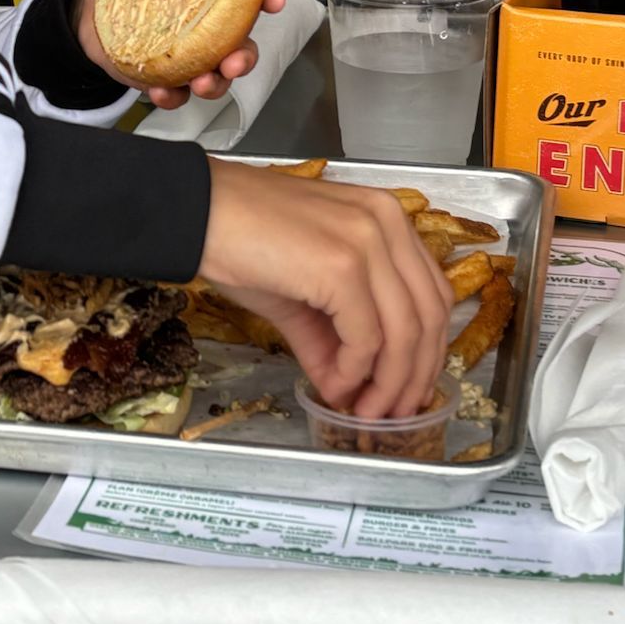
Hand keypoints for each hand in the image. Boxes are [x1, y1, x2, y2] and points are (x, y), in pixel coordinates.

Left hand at [75, 0, 286, 110]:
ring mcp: (186, 53)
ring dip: (216, 83)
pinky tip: (160, 92)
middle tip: (236, 60)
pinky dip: (172, 96)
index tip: (274, 1)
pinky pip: (175, 93)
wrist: (82, 5)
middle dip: (246, 55)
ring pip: (215, 74)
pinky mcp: (161, 75)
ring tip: (202, 82)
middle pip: (241, 42)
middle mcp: (207, 23)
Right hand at [199, 161, 452, 418]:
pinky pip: (366, 336)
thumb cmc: (236, 236)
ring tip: (366, 409)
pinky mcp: (342, 266)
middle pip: (430, 314)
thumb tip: (344, 386)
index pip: (431, 292)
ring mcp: (367, 241)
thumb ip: (330, 337)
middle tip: (392, 410)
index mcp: (385, 218)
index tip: (406, 386)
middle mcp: (387, 222)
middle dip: (415, 373)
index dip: (427, 349)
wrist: (193, 213)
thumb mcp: (297, 290)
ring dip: (389, 382)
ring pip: (406, 331)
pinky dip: (356, 371)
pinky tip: (337, 384)